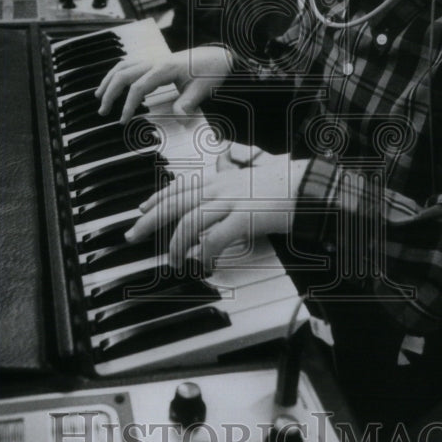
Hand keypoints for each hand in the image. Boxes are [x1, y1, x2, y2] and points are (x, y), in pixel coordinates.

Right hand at [96, 45, 233, 121]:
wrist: (218, 57)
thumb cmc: (210, 73)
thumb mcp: (202, 90)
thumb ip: (188, 104)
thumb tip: (180, 119)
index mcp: (164, 68)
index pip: (137, 87)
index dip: (127, 104)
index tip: (122, 120)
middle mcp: (155, 61)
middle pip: (123, 74)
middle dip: (110, 92)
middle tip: (103, 111)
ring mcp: (153, 59)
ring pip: (123, 66)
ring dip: (108, 80)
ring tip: (98, 96)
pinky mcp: (154, 61)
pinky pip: (129, 65)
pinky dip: (117, 74)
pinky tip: (113, 84)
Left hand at [124, 154, 310, 269]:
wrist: (309, 185)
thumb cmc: (285, 183)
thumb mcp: (252, 177)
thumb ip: (233, 183)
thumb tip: (220, 192)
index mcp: (221, 178)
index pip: (180, 187)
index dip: (157, 198)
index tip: (142, 209)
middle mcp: (221, 188)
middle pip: (175, 203)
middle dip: (149, 221)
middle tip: (132, 235)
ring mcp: (231, 202)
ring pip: (189, 223)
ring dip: (177, 244)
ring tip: (173, 261)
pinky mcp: (244, 218)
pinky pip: (216, 239)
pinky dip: (207, 253)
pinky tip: (204, 264)